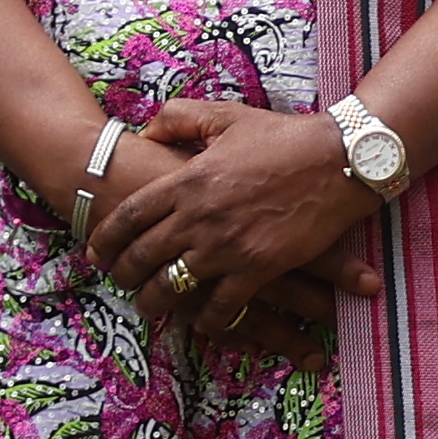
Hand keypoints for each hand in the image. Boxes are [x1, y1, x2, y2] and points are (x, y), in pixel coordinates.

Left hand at [81, 97, 387, 336]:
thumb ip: (179, 118)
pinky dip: (208, 319)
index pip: (130, 216)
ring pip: (173, 285)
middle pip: (142, 256)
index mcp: (187, 180)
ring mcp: (227, 245)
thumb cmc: (285, 136)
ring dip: (155, 301)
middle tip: (121, 283)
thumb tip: (146, 131)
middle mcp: (199, 216)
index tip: (96, 253)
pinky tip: (204, 323)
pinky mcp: (259, 267)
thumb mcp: (226, 116)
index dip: (106, 239)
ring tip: (151, 307)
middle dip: (124, 275)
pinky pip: (222, 305)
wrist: (342, 158)